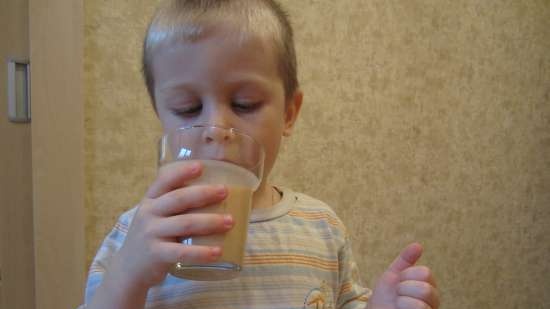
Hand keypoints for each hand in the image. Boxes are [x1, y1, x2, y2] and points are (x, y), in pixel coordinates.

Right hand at [111, 161, 233, 288]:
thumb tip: (214, 193)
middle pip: (178, 199)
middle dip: (203, 193)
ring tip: (230, 221)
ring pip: (185, 224)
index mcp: (150, 200)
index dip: (182, 172)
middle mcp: (149, 213)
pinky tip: (218, 252)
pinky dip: (201, 252)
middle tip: (225, 191)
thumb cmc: (152, 237)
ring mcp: (151, 233)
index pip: (164, 180)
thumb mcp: (156, 216)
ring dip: (210, 221)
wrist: (129, 269)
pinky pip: (182, 252)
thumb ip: (175, 205)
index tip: (200, 166)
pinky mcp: (156, 254)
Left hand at [367, 243, 438, 308]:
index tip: (397, 283)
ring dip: (404, 299)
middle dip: (405, 288)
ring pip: (425, 296)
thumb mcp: (392, 275)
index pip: (425, 272)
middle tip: (397, 294)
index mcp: (427, 287)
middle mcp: (432, 301)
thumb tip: (418, 245)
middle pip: (427, 286)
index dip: (406, 275)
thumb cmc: (384, 298)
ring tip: (398, 304)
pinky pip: (421, 308)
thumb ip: (405, 260)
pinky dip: (405, 307)